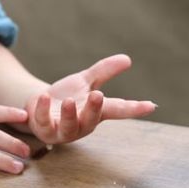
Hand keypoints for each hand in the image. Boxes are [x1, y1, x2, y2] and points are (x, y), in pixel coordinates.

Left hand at [25, 54, 156, 144]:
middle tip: (98, 95)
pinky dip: (43, 110)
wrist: (38, 106)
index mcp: (96, 111)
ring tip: (70, 101)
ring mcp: (63, 129)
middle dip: (95, 109)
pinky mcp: (44, 129)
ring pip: (70, 126)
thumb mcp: (85, 81)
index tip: (150, 105)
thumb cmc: (67, 96)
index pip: (117, 109)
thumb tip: (128, 58)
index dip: (134, 108)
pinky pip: (43, 122)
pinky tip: (44, 96)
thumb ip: (104, 71)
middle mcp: (82, 123)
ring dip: (70, 114)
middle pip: (92, 120)